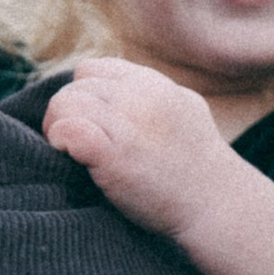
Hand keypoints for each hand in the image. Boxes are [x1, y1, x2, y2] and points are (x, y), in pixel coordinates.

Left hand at [41, 58, 236, 241]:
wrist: (215, 205)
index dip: (81, 94)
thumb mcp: (183, 110)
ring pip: (65, 102)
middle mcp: (139, 96)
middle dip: (65, 113)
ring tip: (70, 151)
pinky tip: (73, 158)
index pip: (93, 69)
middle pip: (74, 86)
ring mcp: (127, 123)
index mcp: (153, 84)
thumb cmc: (198, 166)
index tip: (87, 122)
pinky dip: (60, 141)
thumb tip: (119, 89)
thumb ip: (152, 95)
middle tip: (71, 143)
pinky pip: (68, 129)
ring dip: (58, 127)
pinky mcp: (114, 154)